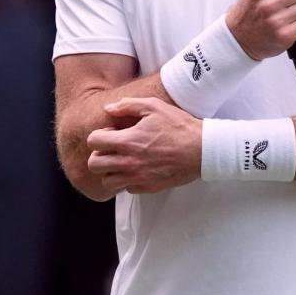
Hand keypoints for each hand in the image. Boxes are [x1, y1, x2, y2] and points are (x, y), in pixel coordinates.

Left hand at [86, 97, 201, 194]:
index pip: (93, 142)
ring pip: (107, 181)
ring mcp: (138, 177)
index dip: (99, 135)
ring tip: (122, 160)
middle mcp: (129, 162)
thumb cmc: (178, 126)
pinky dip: (127, 180)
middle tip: (113, 148)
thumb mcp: (154, 107)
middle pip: (94, 165)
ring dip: (110, 171)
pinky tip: (137, 169)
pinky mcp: (149, 187)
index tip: (112, 133)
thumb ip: (128, 105)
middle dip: (99, 154)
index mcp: (127, 141)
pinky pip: (127, 189)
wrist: (202, 149)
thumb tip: (109, 109)